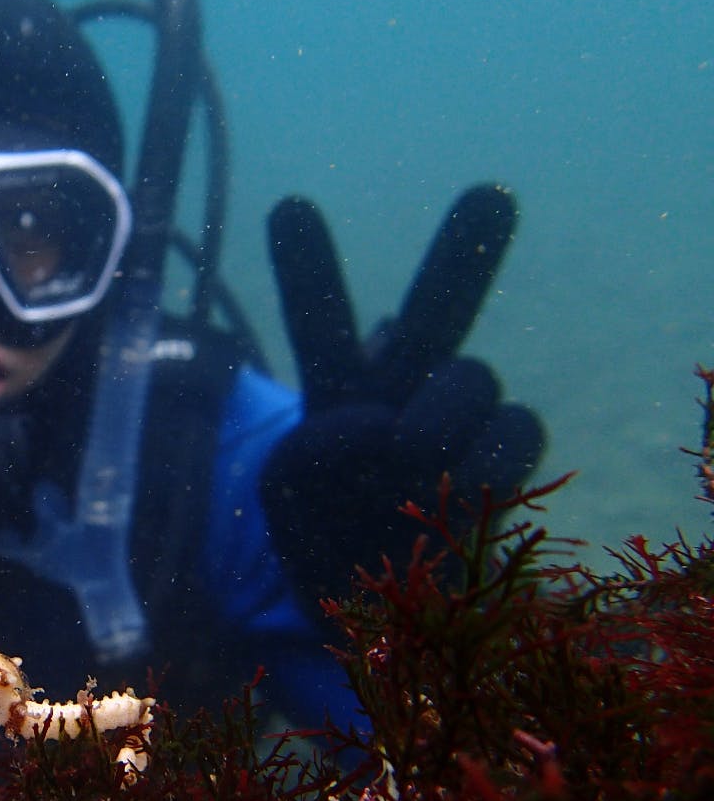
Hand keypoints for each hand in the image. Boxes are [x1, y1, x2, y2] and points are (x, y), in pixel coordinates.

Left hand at [258, 185, 543, 607]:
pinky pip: (516, 427)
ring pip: (471, 376)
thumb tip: (385, 423)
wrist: (375, 605)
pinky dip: (488, 455)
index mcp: (337, 389)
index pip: (321, 321)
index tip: (288, 207)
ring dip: (440, 415)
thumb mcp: (284, 495)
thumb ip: (311, 451)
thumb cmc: (324, 540)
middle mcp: (402, 391)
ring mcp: (458, 422)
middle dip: (462, 251)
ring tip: (409, 459)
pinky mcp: (504, 458)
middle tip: (490, 194)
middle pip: (433, 311)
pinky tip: (459, 485)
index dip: (308, 269)